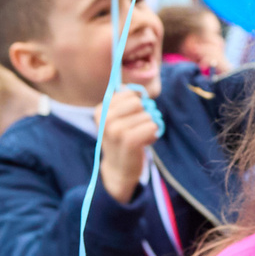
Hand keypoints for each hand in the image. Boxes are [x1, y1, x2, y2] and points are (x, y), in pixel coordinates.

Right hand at [96, 88, 159, 203]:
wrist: (119, 168)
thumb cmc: (122, 139)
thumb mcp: (119, 117)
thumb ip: (126, 100)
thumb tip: (134, 87)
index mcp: (101, 109)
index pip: (129, 94)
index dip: (136, 106)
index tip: (129, 119)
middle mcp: (105, 118)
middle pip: (138, 103)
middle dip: (143, 115)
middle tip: (136, 129)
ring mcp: (116, 130)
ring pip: (147, 116)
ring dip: (148, 127)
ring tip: (138, 138)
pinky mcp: (129, 141)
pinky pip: (151, 127)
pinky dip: (153, 134)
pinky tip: (144, 142)